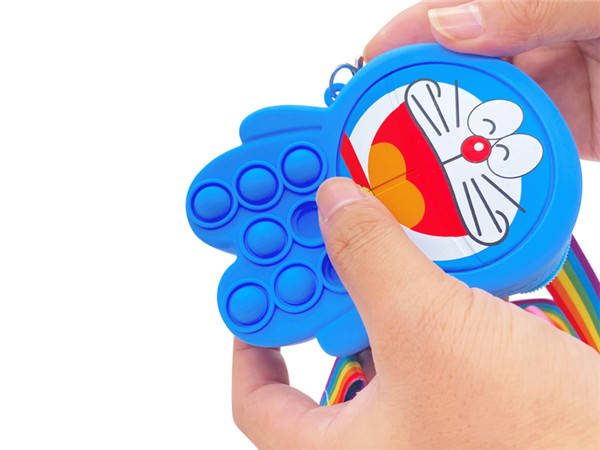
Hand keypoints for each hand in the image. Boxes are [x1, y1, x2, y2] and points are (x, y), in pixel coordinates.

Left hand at [232, 177, 599, 448]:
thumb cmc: (530, 437)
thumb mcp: (428, 330)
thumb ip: (372, 259)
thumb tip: (333, 204)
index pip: (257, 403)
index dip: (246, 343)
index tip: (252, 295)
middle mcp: (379, 438)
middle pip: (321, 352)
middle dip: (322, 289)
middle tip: (317, 238)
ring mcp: (426, 416)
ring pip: (380, 338)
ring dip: (377, 283)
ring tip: (373, 231)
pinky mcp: (467, 396)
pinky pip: (427, 338)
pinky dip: (423, 295)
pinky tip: (436, 258)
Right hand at [364, 0, 599, 161]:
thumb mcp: (598, 9)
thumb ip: (533, 9)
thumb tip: (452, 25)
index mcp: (530, 7)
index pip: (455, 12)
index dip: (408, 32)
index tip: (372, 58)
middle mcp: (527, 43)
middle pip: (453, 63)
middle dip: (412, 83)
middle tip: (375, 112)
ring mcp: (538, 88)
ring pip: (471, 106)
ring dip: (439, 125)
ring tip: (404, 147)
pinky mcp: (550, 129)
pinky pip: (502, 143)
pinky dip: (475, 157)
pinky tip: (451, 166)